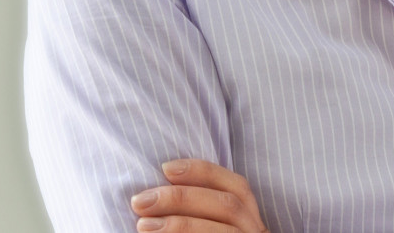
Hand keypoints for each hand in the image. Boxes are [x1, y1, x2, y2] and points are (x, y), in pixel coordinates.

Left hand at [131, 159, 269, 231]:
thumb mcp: (217, 232)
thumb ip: (203, 217)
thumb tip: (157, 201)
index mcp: (253, 222)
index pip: (236, 186)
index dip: (203, 172)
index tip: (165, 168)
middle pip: (225, 205)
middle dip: (181, 197)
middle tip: (140, 201)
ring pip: (220, 229)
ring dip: (179, 223)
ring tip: (142, 225)